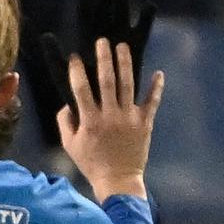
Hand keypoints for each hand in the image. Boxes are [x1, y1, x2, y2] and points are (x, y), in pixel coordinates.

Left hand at [41, 0, 155, 112]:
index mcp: (85, 44)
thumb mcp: (64, 78)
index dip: (84, 8)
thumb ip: (56, 59)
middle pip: (103, 14)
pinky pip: (142, 32)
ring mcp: (119, 41)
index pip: (84, 21)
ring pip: (121, 18)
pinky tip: (149, 6)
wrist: (102, 113)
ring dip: (123, 3)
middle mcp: (102, 39)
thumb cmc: (80, 99)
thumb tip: (45, 36)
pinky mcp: (135, 49)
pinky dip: (146, 19)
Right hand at [57, 38, 163, 200]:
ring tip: (122, 46)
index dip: (77, 71)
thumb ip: (65, 123)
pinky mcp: (145, 123)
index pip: (81, 90)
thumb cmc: (91, 163)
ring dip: (125, 63)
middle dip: (104, 58)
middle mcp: (110, 116)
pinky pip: (152, 102)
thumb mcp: (70, 145)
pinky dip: (156, 88)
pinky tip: (158, 73)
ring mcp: (129, 118)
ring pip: (127, 85)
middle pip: (107, 81)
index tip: (76, 57)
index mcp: (90, 121)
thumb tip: (67, 103)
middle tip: (102, 41)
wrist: (118, 181)